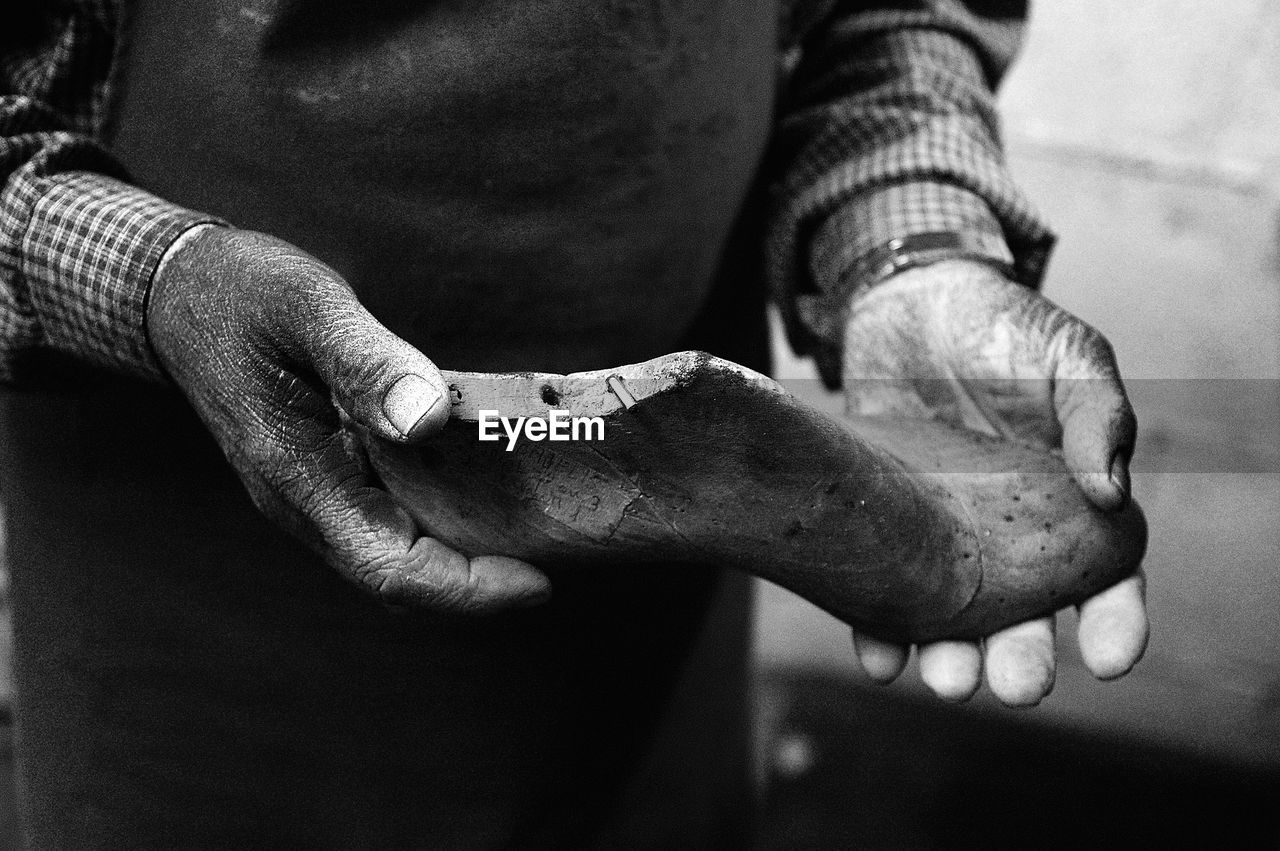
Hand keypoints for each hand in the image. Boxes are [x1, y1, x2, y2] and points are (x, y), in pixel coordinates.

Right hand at [146, 226, 550, 611]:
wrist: (180, 293)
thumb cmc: (244, 294)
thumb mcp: (308, 309)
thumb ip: (367, 362)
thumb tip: (428, 418)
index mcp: (298, 478)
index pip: (390, 569)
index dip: (468, 589)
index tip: (540, 580)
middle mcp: (307, 504)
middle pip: (401, 577)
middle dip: (481, 582)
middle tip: (560, 551)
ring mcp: (315, 494)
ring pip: (397, 554)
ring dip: (465, 557)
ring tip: (539, 531)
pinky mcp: (327, 475)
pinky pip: (390, 520)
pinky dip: (444, 520)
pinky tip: (489, 491)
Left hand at [841, 259, 1147, 705]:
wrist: (907, 299)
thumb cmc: (1004, 326)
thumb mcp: (1068, 356)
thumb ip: (1098, 416)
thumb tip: (1112, 493)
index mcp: (1070, 505)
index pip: (1107, 578)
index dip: (1115, 621)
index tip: (1110, 657)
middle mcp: (1009, 534)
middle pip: (1026, 615)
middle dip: (1022, 656)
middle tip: (1015, 686)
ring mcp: (943, 533)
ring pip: (953, 614)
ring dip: (951, 654)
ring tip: (945, 679)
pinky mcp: (882, 522)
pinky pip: (882, 583)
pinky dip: (877, 625)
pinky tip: (877, 654)